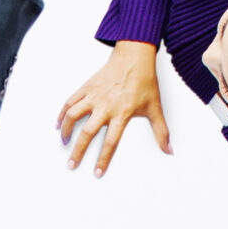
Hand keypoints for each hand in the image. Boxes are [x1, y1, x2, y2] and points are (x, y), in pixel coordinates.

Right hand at [56, 43, 169, 175]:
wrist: (134, 55)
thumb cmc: (144, 80)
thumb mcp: (155, 107)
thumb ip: (161, 131)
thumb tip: (169, 150)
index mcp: (122, 112)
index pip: (111, 142)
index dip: (103, 159)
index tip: (97, 172)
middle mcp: (105, 106)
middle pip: (87, 133)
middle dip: (78, 151)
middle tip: (72, 164)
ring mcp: (94, 96)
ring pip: (73, 116)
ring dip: (66, 131)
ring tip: (64, 143)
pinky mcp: (87, 87)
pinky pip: (70, 102)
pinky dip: (62, 114)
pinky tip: (58, 123)